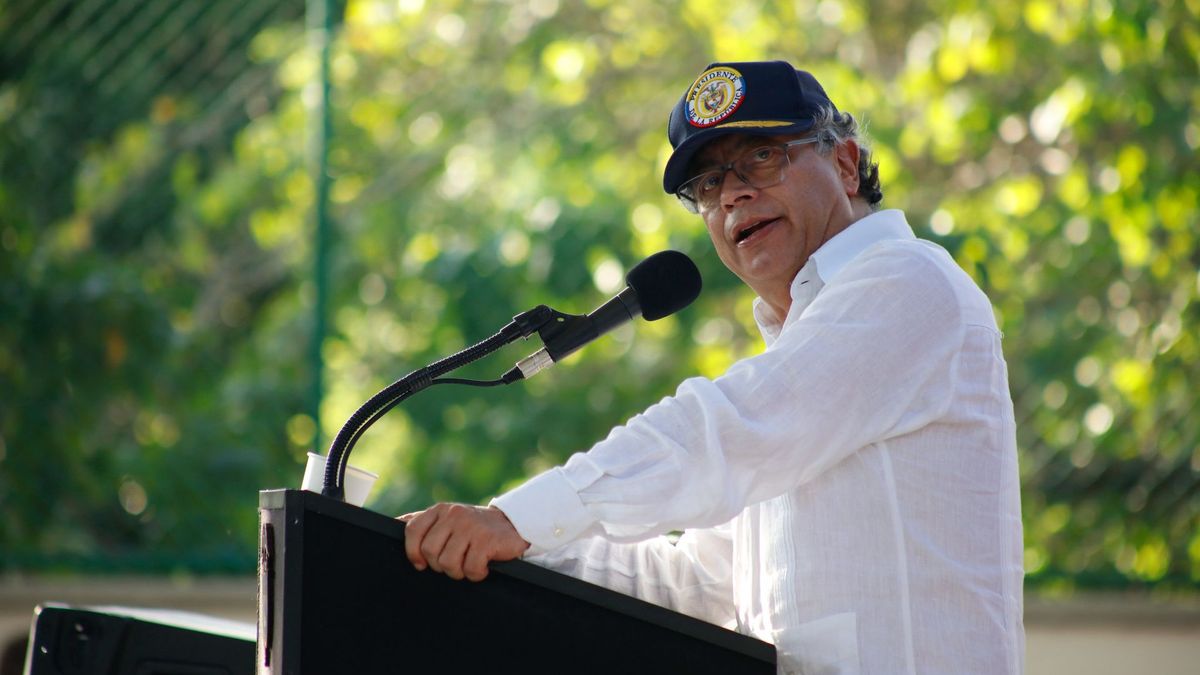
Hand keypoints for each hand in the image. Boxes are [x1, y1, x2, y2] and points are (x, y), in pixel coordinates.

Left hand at [399, 503, 529, 580]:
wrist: (512, 525)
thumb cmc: (474, 528)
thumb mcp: (447, 519)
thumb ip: (424, 521)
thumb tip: (394, 523)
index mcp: (440, 510)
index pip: (412, 531)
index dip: (412, 552)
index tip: (421, 564)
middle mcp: (453, 515)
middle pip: (429, 552)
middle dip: (440, 565)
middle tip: (454, 562)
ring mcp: (470, 526)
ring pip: (448, 563)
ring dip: (458, 571)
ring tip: (468, 564)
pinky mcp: (486, 540)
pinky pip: (470, 569)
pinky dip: (476, 573)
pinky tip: (483, 566)